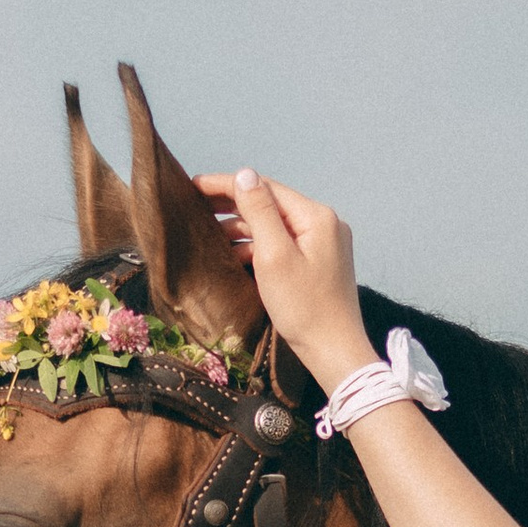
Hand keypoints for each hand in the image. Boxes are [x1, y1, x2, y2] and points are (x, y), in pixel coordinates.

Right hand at [192, 171, 375, 394]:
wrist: (333, 351)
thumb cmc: (304, 308)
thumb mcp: (274, 256)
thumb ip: (259, 212)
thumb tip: (245, 175)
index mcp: (316, 217)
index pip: (265, 188)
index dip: (228, 184)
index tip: (194, 185)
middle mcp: (324, 223)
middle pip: (270, 204)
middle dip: (233, 204)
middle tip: (195, 206)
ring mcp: (323, 244)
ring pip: (275, 225)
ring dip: (243, 227)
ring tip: (208, 234)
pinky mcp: (318, 263)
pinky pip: (282, 244)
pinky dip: (257, 246)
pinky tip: (233, 255)